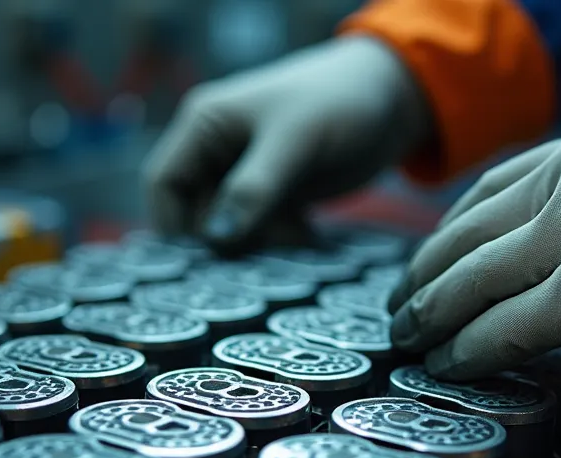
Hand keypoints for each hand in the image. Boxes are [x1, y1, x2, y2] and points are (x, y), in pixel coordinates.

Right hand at [142, 37, 430, 251]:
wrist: (397, 98)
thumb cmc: (340, 101)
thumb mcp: (296, 140)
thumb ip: (254, 188)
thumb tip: (217, 238)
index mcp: (205, 125)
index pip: (164, 184)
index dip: (176, 226)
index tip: (209, 257)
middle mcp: (218, 151)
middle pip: (197, 213)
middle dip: (228, 239)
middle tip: (268, 250)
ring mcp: (247, 175)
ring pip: (231, 229)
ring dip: (260, 243)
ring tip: (298, 238)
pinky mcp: (277, 194)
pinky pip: (262, 231)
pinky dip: (280, 241)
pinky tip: (309, 239)